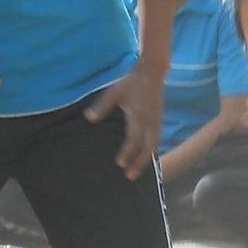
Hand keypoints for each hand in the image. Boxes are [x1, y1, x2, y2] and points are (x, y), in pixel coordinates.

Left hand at [84, 63, 162, 178]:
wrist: (152, 72)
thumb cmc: (131, 82)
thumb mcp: (114, 92)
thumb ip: (102, 107)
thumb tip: (88, 119)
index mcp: (138, 116)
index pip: (133, 139)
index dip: (126, 152)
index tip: (119, 163)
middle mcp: (149, 121)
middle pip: (146, 147)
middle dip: (139, 163)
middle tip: (130, 176)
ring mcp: (156, 120)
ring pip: (153, 145)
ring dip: (145, 159)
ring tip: (137, 170)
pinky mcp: (159, 119)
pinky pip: (156, 139)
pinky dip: (150, 149)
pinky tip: (144, 155)